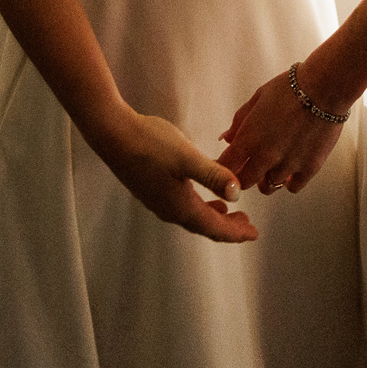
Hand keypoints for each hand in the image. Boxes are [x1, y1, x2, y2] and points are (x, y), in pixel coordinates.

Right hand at [95, 109, 256, 243]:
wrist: (112, 134)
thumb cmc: (150, 143)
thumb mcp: (187, 157)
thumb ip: (213, 175)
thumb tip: (237, 195)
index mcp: (181, 206)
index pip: (215, 228)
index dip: (236, 232)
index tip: (254, 234)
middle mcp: (169, 210)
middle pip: (204, 226)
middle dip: (227, 227)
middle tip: (246, 225)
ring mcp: (157, 200)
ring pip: (192, 217)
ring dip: (212, 217)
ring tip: (228, 212)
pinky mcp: (150, 189)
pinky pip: (181, 207)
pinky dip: (198, 206)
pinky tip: (199, 193)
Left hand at [217, 68, 348, 197]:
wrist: (324, 88)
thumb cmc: (290, 88)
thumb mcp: (258, 97)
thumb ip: (240, 121)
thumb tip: (227, 138)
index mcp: (249, 137)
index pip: (225, 166)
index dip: (222, 168)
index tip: (225, 166)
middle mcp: (266, 155)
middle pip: (244, 182)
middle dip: (241, 176)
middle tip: (247, 167)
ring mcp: (288, 164)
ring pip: (268, 187)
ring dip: (266, 178)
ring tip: (272, 165)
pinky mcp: (309, 168)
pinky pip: (293, 187)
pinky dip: (289, 181)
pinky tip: (290, 168)